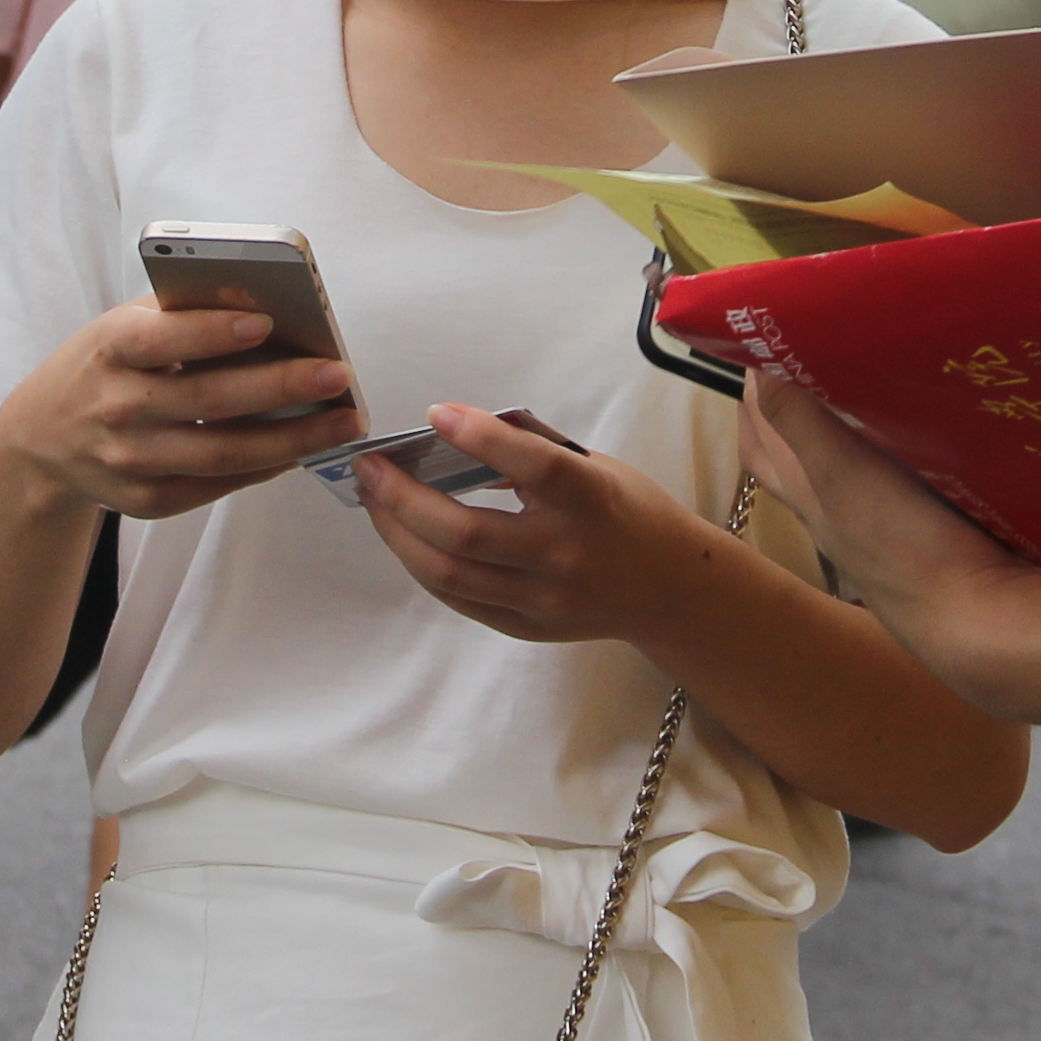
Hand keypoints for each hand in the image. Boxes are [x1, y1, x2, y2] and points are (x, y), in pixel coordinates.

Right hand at [0, 298, 363, 519]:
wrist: (43, 438)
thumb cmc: (104, 364)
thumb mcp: (125, 324)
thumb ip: (184, 312)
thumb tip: (267, 301)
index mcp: (112, 349)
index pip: (162, 339)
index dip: (213, 332)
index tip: (266, 321)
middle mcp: (118, 407)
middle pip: (208, 400)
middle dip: (280, 387)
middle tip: (336, 375)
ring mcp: (131, 460)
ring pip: (222, 454)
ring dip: (291, 438)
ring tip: (342, 421)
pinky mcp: (148, 499)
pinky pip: (218, 485)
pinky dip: (266, 466)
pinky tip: (304, 448)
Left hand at [356, 404, 723, 646]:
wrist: (671, 589)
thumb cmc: (627, 512)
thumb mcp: (596, 466)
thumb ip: (533, 448)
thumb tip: (459, 428)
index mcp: (591, 499)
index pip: (532, 466)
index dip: (479, 438)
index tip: (434, 413)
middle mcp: (565, 554)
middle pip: (466, 533)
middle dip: (402, 498)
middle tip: (369, 468)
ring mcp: (543, 599)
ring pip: (449, 573)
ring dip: (398, 534)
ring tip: (374, 502)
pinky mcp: (527, 627)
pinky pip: (458, 599)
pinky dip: (422, 565)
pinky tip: (404, 537)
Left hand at [741, 380, 1040, 671]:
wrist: (985, 624)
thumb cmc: (906, 548)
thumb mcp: (842, 475)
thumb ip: (799, 421)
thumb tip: (757, 361)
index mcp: (810, 498)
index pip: (762, 442)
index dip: (753, 393)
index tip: (760, 340)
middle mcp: (839, 517)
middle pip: (798, 457)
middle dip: (791, 407)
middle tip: (804, 355)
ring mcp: (887, 532)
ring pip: (852, 471)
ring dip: (848, 429)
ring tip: (864, 383)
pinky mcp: (932, 536)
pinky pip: (903, 483)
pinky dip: (902, 453)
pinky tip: (924, 436)